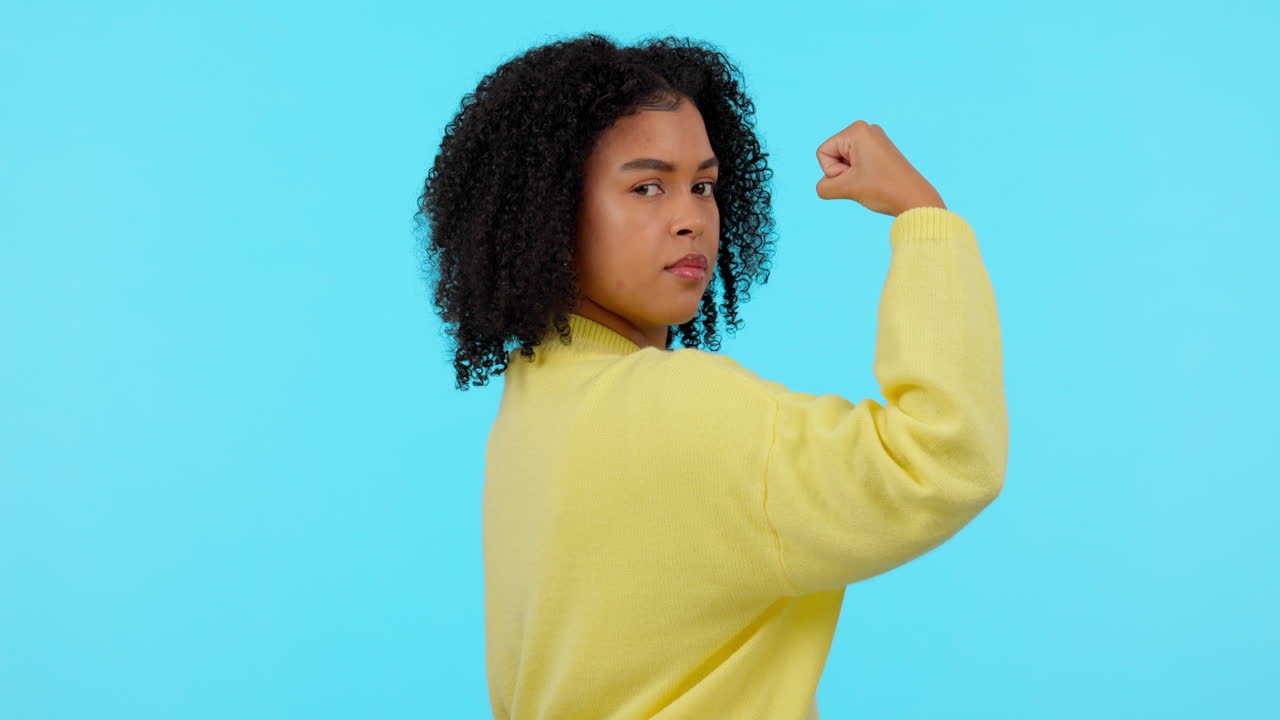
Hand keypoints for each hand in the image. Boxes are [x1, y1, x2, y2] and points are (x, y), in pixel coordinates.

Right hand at [815, 120, 946, 216]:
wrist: (914, 199)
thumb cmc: (883, 190)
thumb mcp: (845, 189)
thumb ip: (823, 187)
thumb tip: (825, 186)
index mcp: (856, 130)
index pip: (822, 152)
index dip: (832, 171)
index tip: (855, 177)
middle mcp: (865, 129)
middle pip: (832, 155)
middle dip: (842, 173)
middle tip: (864, 179)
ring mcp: (874, 139)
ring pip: (843, 161)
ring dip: (850, 176)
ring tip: (870, 181)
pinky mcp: (880, 150)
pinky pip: (855, 163)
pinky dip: (859, 175)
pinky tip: (874, 181)